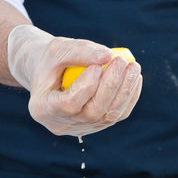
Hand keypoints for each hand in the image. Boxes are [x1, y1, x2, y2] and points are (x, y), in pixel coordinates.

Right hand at [7, 25, 142, 135]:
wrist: (50, 74)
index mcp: (43, 109)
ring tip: (133, 67)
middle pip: (92, 113)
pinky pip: (117, 115)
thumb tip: (108, 55)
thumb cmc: (50, 60)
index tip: (98, 65)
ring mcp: (81, 128)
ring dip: (125, 91)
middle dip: (110, 86)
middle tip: (121, 61)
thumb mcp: (57, 49)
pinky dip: (129, 97)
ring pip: (108, 116)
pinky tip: (135, 78)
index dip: (87, 86)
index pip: (69, 104)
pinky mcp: (97, 126)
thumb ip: (79, 51)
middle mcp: (62, 124)